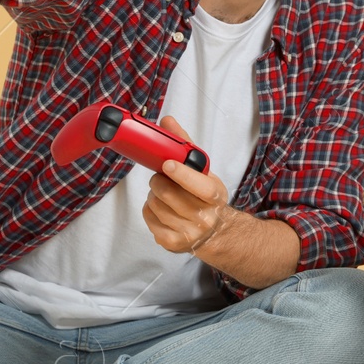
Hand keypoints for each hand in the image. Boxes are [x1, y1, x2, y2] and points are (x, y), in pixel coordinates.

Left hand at [142, 116, 231, 253]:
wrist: (215, 232)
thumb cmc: (205, 197)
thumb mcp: (204, 172)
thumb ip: (185, 145)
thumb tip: (166, 120)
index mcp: (215, 196)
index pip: (199, 187)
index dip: (182, 175)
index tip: (168, 164)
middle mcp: (204, 217)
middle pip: (168, 194)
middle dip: (159, 180)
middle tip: (162, 177)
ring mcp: (188, 233)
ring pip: (155, 204)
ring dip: (154, 194)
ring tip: (164, 194)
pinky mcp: (172, 243)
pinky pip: (149, 217)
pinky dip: (149, 208)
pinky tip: (161, 207)